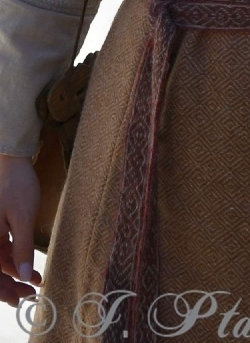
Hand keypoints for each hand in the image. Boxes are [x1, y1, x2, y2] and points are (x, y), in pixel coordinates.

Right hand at [0, 156, 41, 305]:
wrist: (13, 161)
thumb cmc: (17, 185)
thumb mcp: (23, 217)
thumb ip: (22, 248)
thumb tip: (24, 274)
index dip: (3, 291)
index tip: (19, 300)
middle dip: (9, 286)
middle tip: (30, 294)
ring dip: (13, 274)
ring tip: (35, 281)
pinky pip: (0, 251)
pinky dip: (13, 260)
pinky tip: (28, 266)